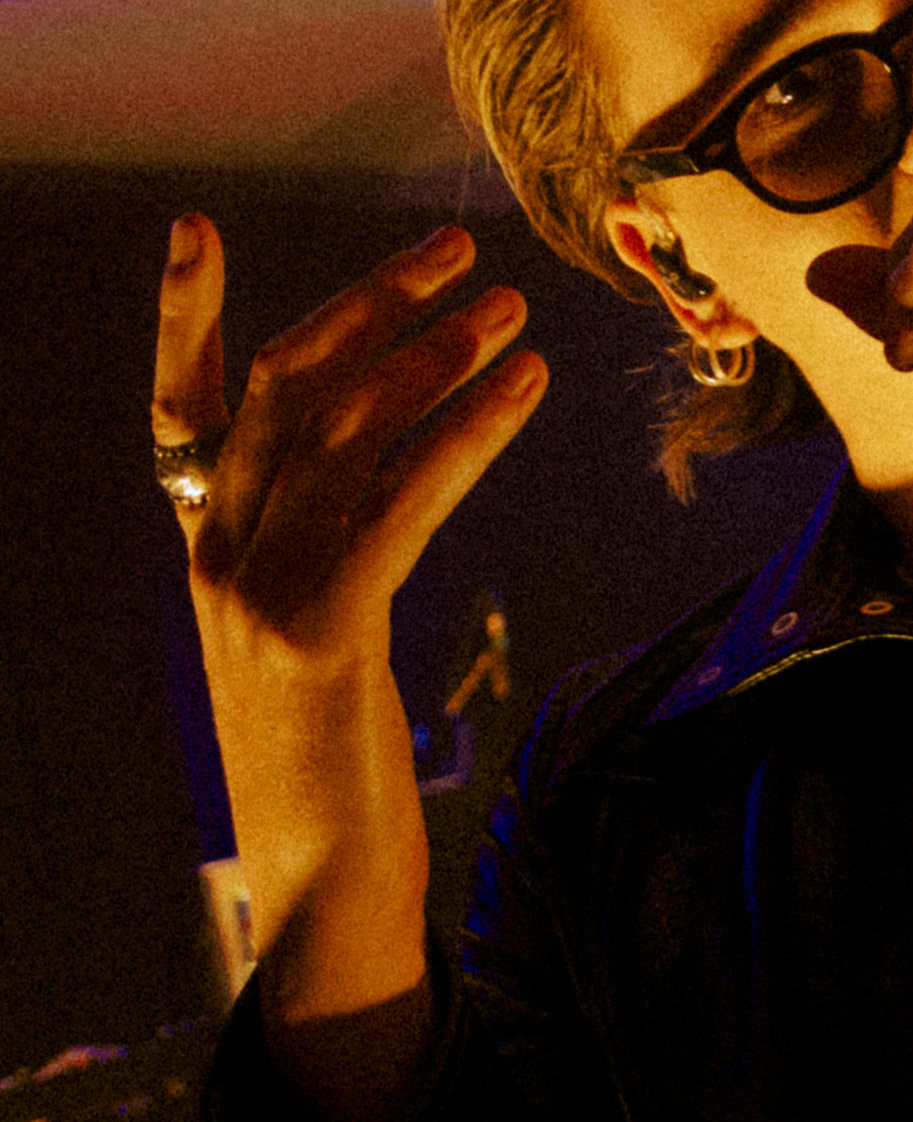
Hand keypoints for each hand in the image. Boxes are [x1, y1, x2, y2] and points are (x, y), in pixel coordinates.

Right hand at [154, 214, 547, 1121]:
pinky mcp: (320, 633)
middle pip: (281, 388)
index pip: (180, 410)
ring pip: (339, 430)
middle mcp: (217, 555)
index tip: (194, 229)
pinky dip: (463, 433)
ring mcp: (257, 591)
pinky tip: (523, 390)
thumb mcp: (315, 645)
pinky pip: (396, 503)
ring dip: (434, 355)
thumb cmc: (337, 771)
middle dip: (370, 306)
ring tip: (514, 309)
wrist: (320, 891)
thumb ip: (321, 558)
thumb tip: (376, 480)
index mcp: (206, 551)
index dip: (180, 317)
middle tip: (460, 250)